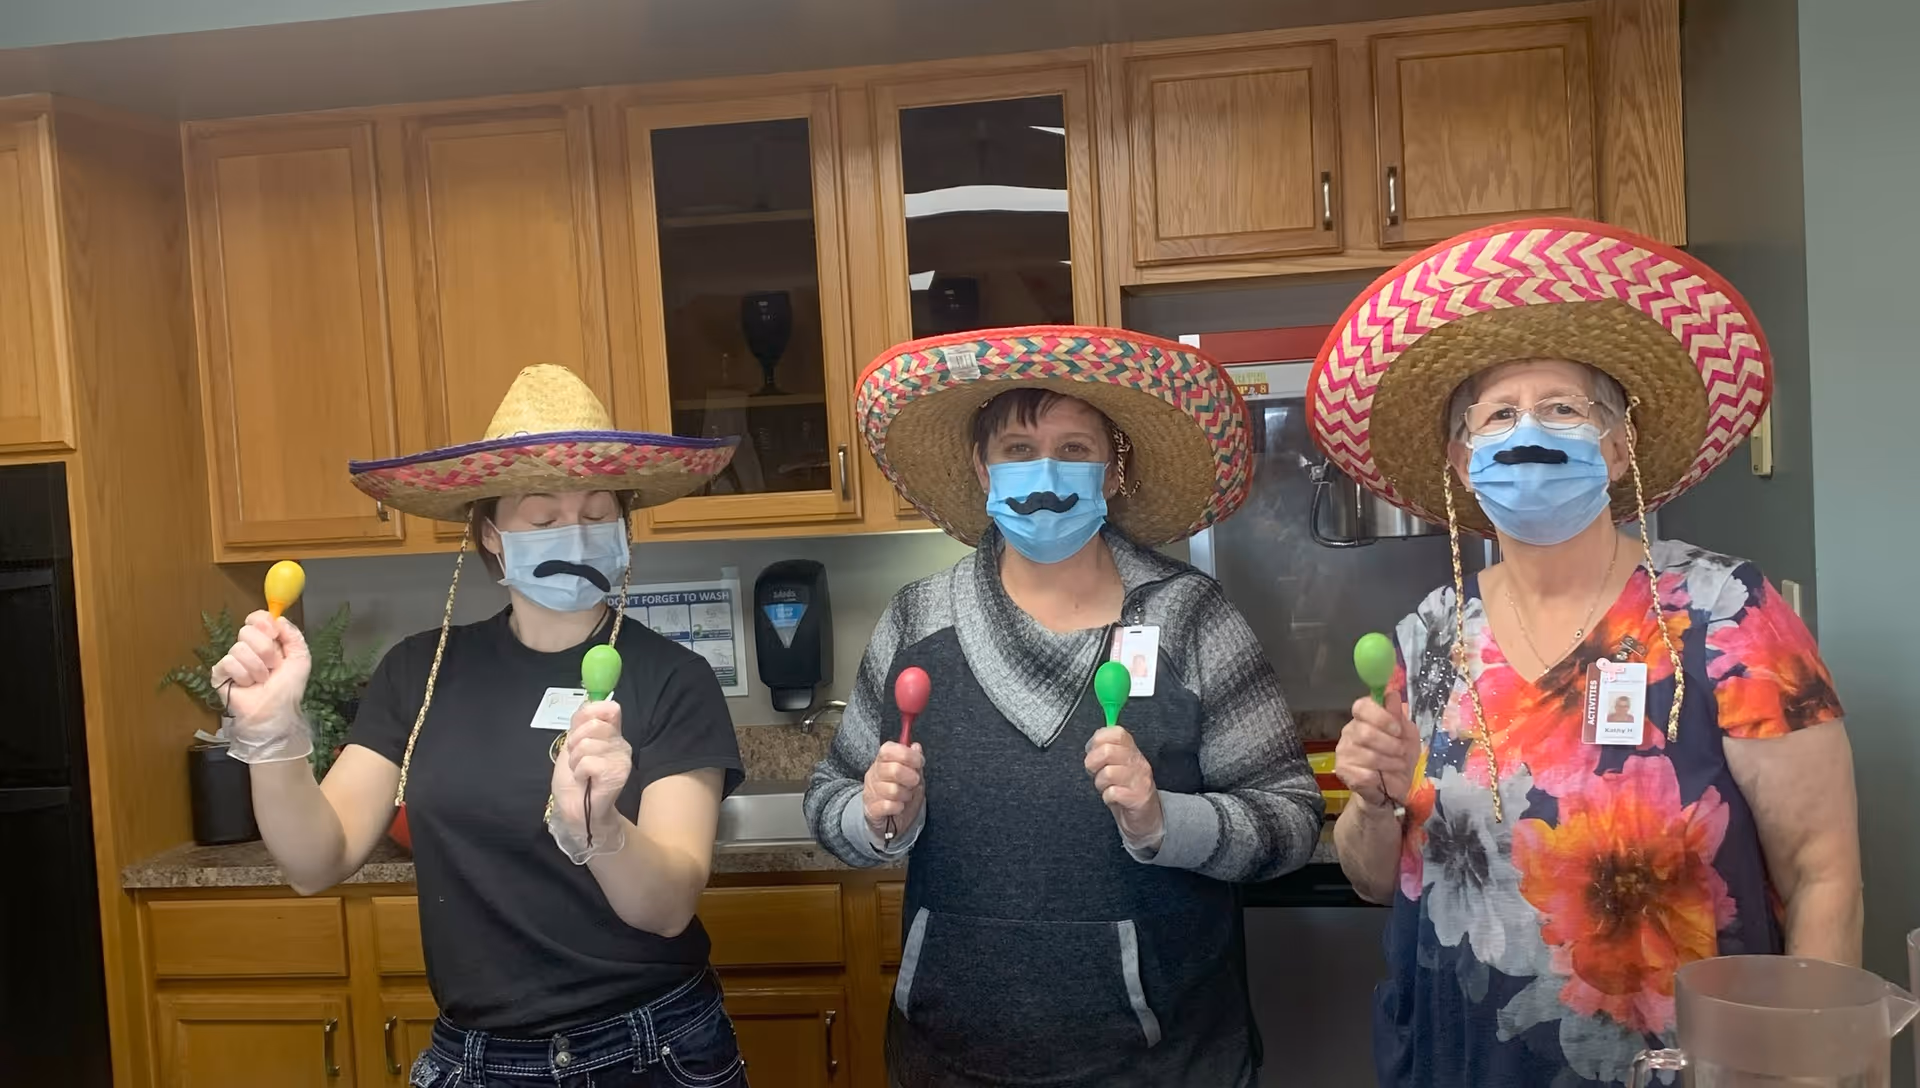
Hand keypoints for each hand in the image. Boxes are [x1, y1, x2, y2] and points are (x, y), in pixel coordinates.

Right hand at [209, 611, 313, 763]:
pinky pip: (228, 663)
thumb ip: (293, 635)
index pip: (257, 618)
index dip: (264, 622)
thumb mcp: (300, 658)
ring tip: (262, 680)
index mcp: (265, 640)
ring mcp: (232, 660)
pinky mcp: (219, 674)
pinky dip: (243, 675)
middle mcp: (247, 647)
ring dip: (257, 668)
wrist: (276, 712)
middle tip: (273, 667)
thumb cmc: (288, 688)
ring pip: (239, 648)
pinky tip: (248, 685)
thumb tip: (278, 618)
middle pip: (247, 631)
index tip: (274, 634)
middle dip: (266, 651)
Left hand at [549, 700, 631, 861]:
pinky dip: (580, 772)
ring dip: (575, 760)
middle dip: (574, 742)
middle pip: (592, 724)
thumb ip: (581, 722)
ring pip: (587, 744)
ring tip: (580, 772)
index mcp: (611, 733)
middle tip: (576, 759)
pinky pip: (589, 762)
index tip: (578, 733)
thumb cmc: (573, 779)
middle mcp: (620, 742)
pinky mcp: (618, 772)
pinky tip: (586, 780)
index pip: (608, 708)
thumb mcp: (571, 744)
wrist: (575, 808)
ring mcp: (622, 757)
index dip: (588, 715)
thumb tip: (591, 701)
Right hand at [862, 742, 924, 841]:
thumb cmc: (900, 794)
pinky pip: (889, 806)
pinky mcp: (871, 809)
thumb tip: (916, 747)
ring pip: (893, 790)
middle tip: (915, 782)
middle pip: (894, 770)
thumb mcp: (912, 775)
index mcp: (882, 761)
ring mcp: (871, 792)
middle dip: (911, 777)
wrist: (888, 819)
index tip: (919, 762)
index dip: (907, 754)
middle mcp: (874, 774)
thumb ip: (914, 761)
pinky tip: (898, 807)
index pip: (888, 750)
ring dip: (906, 795)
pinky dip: (899, 807)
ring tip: (906, 796)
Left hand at [1084, 727, 1163, 844]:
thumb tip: (1092, 742)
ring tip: (1106, 787)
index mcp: (1131, 750)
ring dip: (1100, 783)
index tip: (1094, 751)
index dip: (1098, 740)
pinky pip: (1112, 793)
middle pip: (1107, 751)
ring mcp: (1140, 780)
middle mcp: (1138, 762)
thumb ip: (1105, 750)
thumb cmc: (1127, 789)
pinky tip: (1113, 798)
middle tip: (1095, 772)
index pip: (1116, 732)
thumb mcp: (1117, 765)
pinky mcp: (1138, 798)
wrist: (1146, 817)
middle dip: (1093, 763)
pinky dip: (1107, 797)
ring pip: (1107, 773)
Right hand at [1335, 693, 1419, 811]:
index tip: (1397, 729)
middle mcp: (1350, 732)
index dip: (1381, 716)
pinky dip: (1383, 778)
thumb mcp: (1408, 735)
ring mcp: (1343, 752)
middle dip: (1391, 744)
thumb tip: (1393, 695)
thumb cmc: (1399, 757)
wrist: (1392, 789)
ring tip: (1397, 766)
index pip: (1362, 706)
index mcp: (1364, 718)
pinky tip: (1385, 778)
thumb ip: (1399, 716)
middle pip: (1365, 732)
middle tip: (1401, 752)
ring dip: (1390, 763)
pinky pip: (1366, 774)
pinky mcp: (1344, 772)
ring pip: (1368, 755)